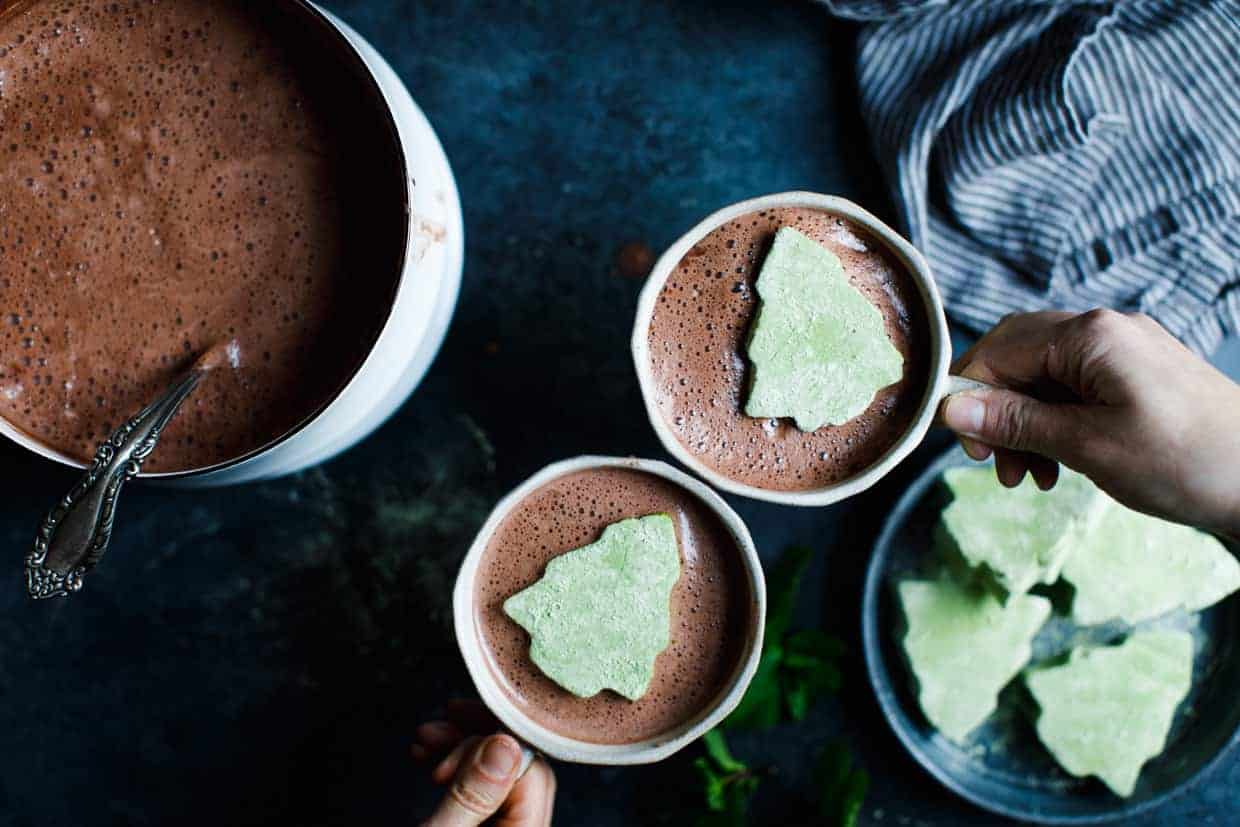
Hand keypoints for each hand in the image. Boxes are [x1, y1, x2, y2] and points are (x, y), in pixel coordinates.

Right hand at [413, 700, 555, 826]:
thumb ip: (474, 794)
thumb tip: (504, 744)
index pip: (534, 770)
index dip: (495, 741)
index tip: (459, 720)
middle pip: (517, 769)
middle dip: (473, 741)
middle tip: (436, 729)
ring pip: (498, 775)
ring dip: (458, 751)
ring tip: (424, 744)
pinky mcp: (487, 826)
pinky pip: (482, 790)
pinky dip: (456, 771)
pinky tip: (429, 759)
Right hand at [940, 309, 1239, 537]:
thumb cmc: (1187, 461)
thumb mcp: (1088, 446)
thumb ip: (1016, 422)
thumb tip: (952, 407)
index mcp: (1090, 337)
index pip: (999, 349)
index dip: (972, 396)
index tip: (969, 447)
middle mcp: (1104, 331)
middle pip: (1017, 357)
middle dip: (996, 412)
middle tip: (994, 463)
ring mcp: (1122, 351)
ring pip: (1042, 377)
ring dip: (1023, 424)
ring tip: (1028, 476)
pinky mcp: (1136, 375)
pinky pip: (1073, 390)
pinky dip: (1053, 424)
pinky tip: (1057, 464)